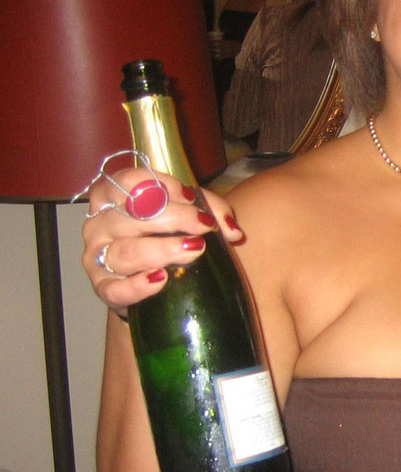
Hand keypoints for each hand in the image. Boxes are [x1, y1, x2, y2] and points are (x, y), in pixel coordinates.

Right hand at [80, 168, 242, 315]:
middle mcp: (99, 224)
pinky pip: (115, 289)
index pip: (128, 181)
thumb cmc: (166, 234)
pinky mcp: (103, 288)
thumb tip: (233, 231)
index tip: (190, 196)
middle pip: (131, 216)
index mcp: (112, 195)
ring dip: (162, 250)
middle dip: (173, 218)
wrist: (152, 280)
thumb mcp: (186, 212)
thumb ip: (210, 210)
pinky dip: (137, 286)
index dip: (160, 186)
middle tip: (203, 226)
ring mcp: (96, 257)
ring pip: (125, 252)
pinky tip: (161, 280)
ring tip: (193, 250)